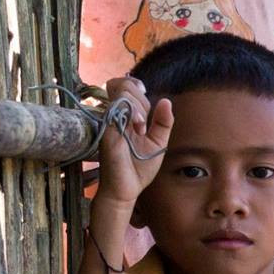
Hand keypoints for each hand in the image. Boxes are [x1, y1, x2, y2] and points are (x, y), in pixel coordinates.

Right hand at [95, 76, 171, 205]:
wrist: (127, 189)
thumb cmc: (138, 169)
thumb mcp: (158, 143)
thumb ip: (163, 122)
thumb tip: (166, 101)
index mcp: (126, 117)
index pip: (127, 87)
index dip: (138, 89)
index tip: (148, 109)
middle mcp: (115, 116)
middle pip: (122, 84)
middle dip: (140, 97)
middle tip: (144, 122)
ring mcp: (110, 121)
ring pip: (120, 91)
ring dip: (137, 104)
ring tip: (141, 126)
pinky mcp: (107, 128)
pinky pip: (118, 106)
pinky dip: (133, 111)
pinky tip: (138, 128)